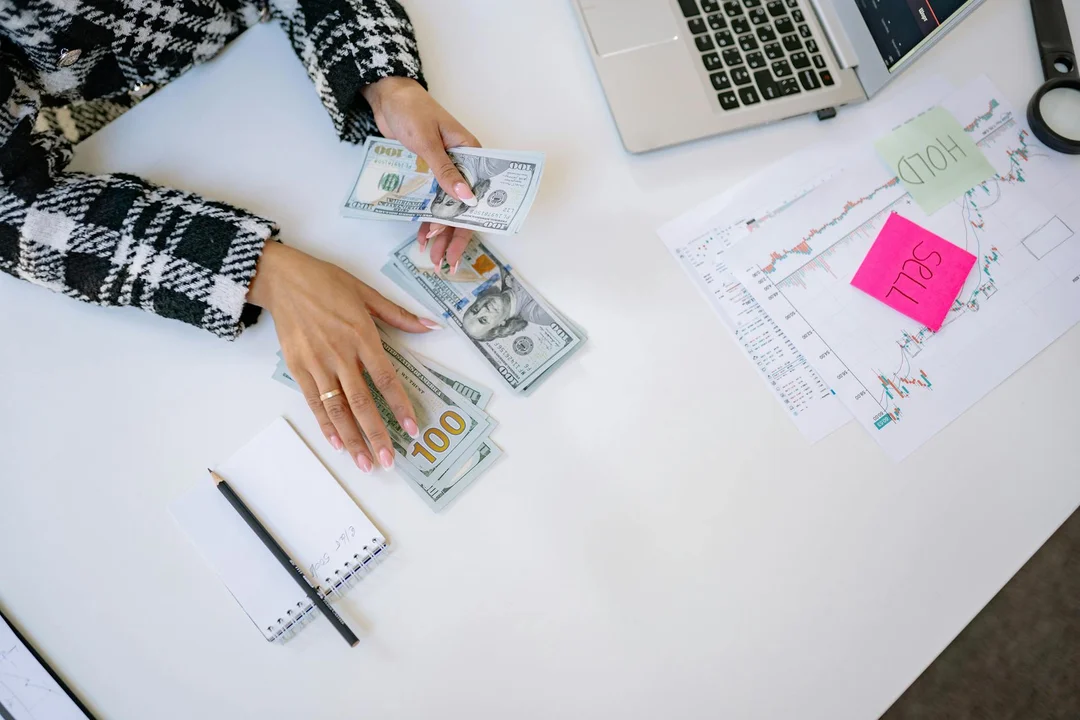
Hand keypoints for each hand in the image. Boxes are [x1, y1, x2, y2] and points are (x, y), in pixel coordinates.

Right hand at [248, 242, 440, 472]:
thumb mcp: (366, 293)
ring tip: (365, 462)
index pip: (385, 379)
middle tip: (388, 460)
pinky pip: (314, 402)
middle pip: (361, 402)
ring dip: (352, 438)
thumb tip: (431, 326)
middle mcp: (340, 353)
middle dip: (376, 434)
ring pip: (336, 408)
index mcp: (361, 335)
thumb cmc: (326, 282)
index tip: (412, 429)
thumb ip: (398, 315)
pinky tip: (337, 443)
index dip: (399, 406)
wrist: (283, 279)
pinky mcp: (298, 368)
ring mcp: (317, 363)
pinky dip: (325, 424)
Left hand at [362, 77, 479, 272]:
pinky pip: (432, 202)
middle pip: (463, 208)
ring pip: (447, 209)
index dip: (471, 221)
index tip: (462, 244)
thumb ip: (445, 170)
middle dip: (455, 237)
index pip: (477, 193)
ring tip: (435, 257)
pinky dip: (428, 219)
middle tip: (447, 261)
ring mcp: (444, 170)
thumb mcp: (428, 141)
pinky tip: (423, 237)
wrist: (388, 95)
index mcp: (470, 153)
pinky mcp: (428, 173)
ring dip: (442, 233)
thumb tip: (466, 197)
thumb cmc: (412, 110)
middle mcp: (462, 165)